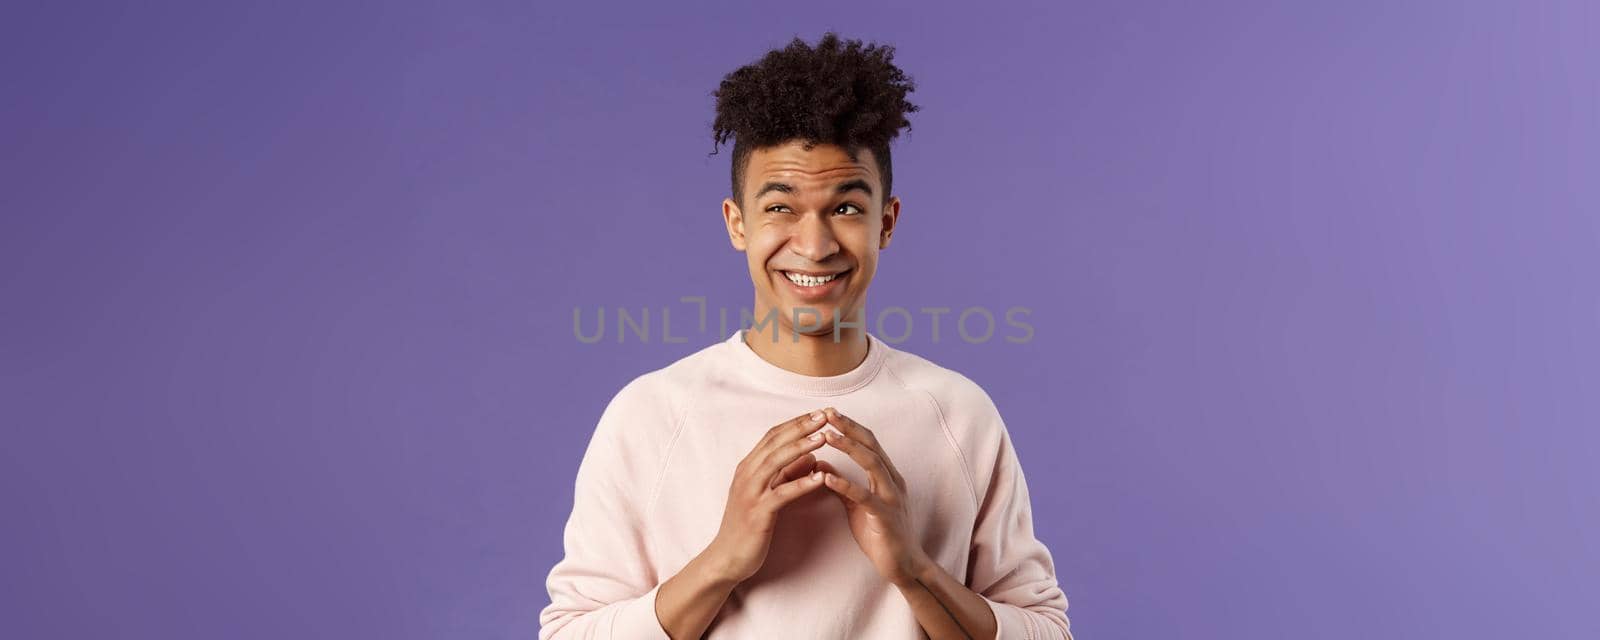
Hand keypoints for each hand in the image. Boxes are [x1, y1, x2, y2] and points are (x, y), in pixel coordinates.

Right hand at [705, 410, 831, 583]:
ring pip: (776, 462)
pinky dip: (801, 483)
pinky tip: (820, 477)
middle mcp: (746, 475)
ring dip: (801, 447)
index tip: (818, 413)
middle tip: (825, 415)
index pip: (773, 436)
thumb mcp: (768, 494)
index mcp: (747, 468)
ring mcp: (750, 493)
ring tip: (824, 437)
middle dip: (801, 427)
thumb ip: (786, 475)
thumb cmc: (748, 526)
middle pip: (775, 442)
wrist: (726, 558)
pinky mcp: (757, 513)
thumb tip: (810, 457)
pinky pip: (782, 493)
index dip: (796, 422)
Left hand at [813, 407, 931, 586]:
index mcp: (886, 476)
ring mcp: (891, 497)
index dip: (849, 426)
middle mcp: (892, 481)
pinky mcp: (886, 516)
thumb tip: (819, 465)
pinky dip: (845, 484)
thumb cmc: (880, 534)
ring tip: (827, 436)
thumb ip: (840, 485)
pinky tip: (827, 477)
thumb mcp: (856, 505)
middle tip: (827, 412)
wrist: (903, 565)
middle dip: (849, 427)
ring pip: (872, 464)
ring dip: (849, 447)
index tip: (828, 412)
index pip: (868, 442)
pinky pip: (864, 496)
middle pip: (871, 445)